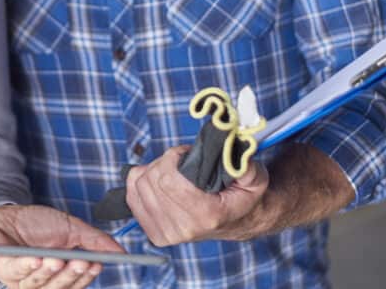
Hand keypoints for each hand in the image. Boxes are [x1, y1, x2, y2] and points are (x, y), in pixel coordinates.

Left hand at [0, 204, 124, 288]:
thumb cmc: (36, 223)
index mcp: (59, 275)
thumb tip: (120, 251)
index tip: (97, 264)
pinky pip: (17, 272)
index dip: (85, 277)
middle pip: (59, 287)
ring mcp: (22, 279)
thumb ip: (94, 240)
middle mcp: (41, 281)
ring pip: (39, 284)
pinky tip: (37, 259)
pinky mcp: (4, 269)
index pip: (75, 284)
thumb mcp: (70, 227)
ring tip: (58, 258)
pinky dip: (27, 267)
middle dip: (71, 275)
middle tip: (82, 261)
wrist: (4, 214)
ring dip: (50, 272)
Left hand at [125, 146, 269, 245]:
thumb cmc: (242, 196)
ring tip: (172, 172)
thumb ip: (244, 164)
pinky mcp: (155, 235)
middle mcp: (184, 229)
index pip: (167, 179)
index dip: (172, 158)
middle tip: (180, 161)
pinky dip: (141, 183)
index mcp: (206, 215)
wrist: (240, 221)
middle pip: (150, 180)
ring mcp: (167, 234)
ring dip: (152, 171)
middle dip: (162, 162)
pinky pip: (131, 197)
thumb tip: (228, 150)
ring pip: (137, 186)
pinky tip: (160, 183)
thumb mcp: (254, 177)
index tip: (184, 154)